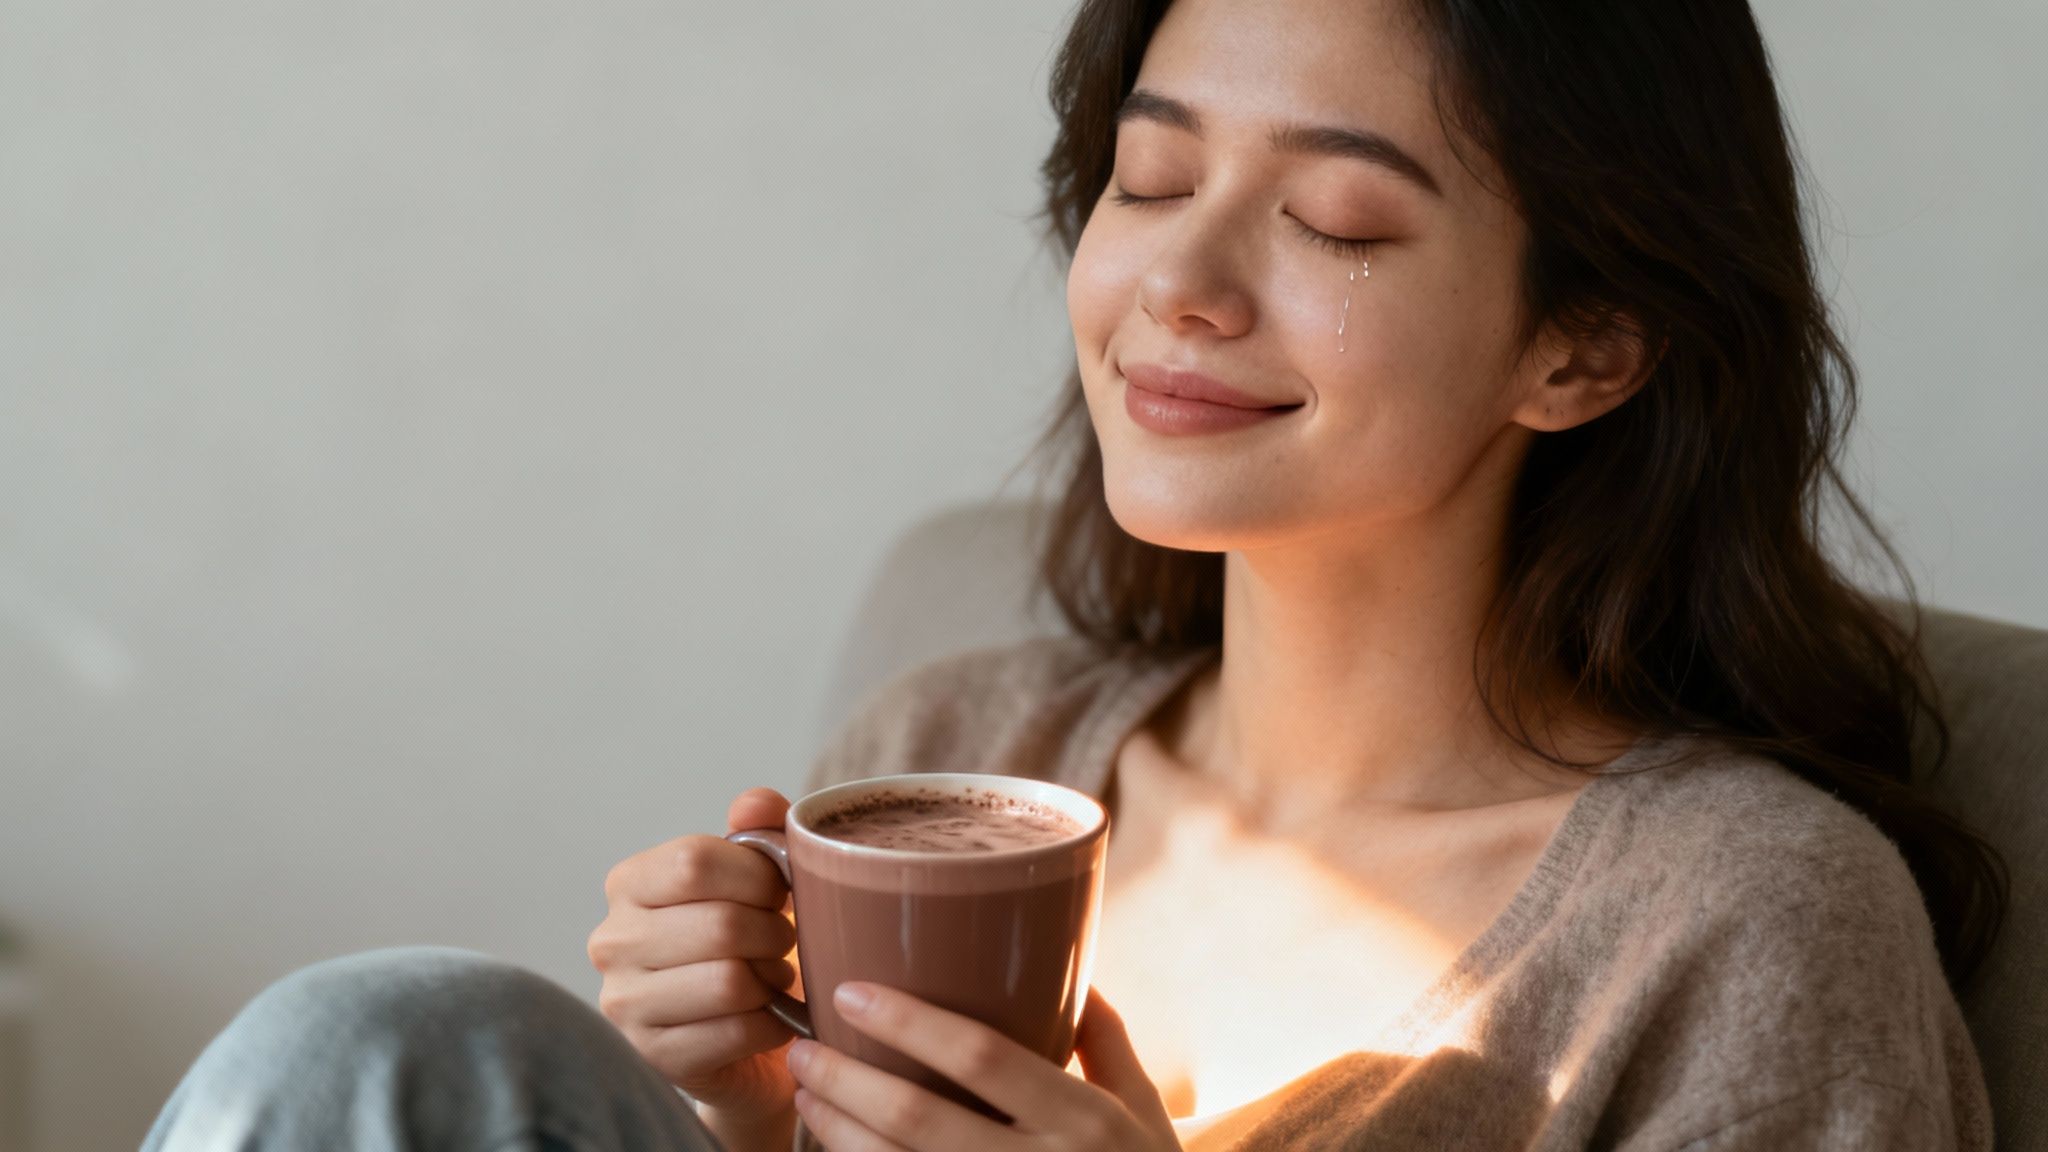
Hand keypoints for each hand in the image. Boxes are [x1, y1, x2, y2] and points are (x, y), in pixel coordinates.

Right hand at [587, 788, 803, 1126]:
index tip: (780, 892)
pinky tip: (771, 1017)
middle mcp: (611, 941)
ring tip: (774, 977)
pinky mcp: (654, 1057)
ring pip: (728, 981)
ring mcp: (624, 1004)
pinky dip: (772, 1023)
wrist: (746, 1038)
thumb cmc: (749, 943)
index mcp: (629, 883)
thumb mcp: (757, 878)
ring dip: (772, 980)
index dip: (758, 875)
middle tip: (784, 942)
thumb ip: (760, 830)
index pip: (696, 861)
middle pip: (721, 924)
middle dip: (775, 934)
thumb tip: (755, 803)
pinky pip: (736, 1032)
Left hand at [786, 981, 1179, 1150]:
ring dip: (841, 1135)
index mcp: (1084, 1117)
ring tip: (807, 1095)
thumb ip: (1104, 1036)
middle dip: (848, 1082)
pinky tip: (840, 1150)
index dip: (909, 1023)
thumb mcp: (1142, 1106)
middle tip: (803, 1049)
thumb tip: (1067, 962)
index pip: (983, 1058)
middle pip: (920, 1120)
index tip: (850, 992)